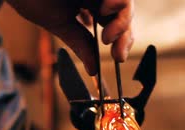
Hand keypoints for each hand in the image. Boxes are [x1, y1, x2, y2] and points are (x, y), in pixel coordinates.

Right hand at [6, 0, 134, 75]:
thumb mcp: (59, 24)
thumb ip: (80, 44)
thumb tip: (93, 69)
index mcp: (89, 3)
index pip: (114, 23)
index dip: (120, 40)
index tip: (118, 57)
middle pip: (124, 14)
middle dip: (125, 36)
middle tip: (117, 55)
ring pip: (124, 2)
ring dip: (123, 22)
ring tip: (108, 37)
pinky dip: (117, 2)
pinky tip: (106, 10)